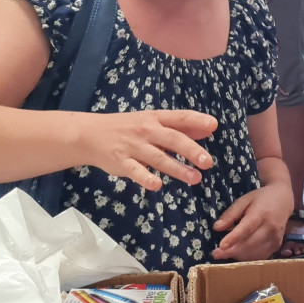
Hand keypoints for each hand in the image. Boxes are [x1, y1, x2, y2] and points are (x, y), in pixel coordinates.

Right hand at [84, 109, 216, 189]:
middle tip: (208, 162)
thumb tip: (209, 129)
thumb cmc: (127, 128)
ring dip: (177, 168)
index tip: (213, 125)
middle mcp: (146, 131)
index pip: (179, 117)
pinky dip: (146, 178)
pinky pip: (135, 171)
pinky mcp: (122, 162)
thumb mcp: (152, 121)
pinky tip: (157, 185)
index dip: (196, 120)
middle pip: (172, 139)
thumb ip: (180, 127)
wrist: (90, 134)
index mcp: (155, 119)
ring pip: (158, 157)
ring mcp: (133, 147)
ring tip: (195, 178)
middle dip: (191, 150)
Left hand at [211, 180, 291, 260]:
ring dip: (238, 256)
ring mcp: (275, 238)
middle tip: (216, 254)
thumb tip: (217, 228)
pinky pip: (261, 256)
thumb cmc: (260, 199)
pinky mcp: (277, 245)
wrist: (283, 200)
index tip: (221, 247)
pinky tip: (238, 254)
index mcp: (261, 213)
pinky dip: (248, 258)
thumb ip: (230, 214)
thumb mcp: (243, 200)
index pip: (246, 228)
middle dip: (231, 252)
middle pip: (250, 244)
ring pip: (255, 253)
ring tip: (225, 253)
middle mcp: (270, 228)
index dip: (233, 239)